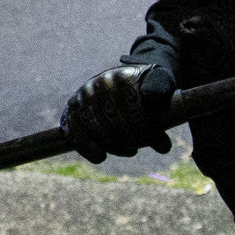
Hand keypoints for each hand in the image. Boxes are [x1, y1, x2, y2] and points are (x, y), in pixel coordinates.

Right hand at [60, 65, 175, 162]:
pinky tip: (100, 157)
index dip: (150, 133)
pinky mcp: (70, 110)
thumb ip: (160, 85)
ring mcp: (83, 97)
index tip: (163, 146)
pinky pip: (75, 132)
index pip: (135, 110)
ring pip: (97, 130)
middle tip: (142, 147)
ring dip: (115, 147)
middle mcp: (99, 84)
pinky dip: (87, 148)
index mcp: (122, 77)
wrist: (122, 80)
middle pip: (116, 123)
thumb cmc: (145, 86)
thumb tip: (150, 96)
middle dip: (133, 141)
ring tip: (130, 150)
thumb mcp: (159, 80)